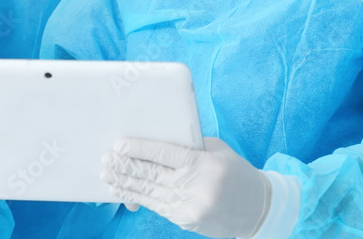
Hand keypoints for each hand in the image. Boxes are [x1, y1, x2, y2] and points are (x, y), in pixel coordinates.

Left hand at [102, 137, 269, 238]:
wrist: (256, 209)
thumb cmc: (236, 172)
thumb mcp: (217, 151)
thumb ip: (190, 147)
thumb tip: (157, 141)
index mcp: (203, 164)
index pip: (164, 154)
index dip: (139, 149)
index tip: (120, 144)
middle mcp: (194, 187)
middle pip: (151, 175)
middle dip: (125, 166)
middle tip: (106, 158)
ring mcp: (188, 208)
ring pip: (149, 192)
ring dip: (125, 183)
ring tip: (107, 174)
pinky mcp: (184, 221)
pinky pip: (156, 206)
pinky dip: (137, 197)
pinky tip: (123, 191)